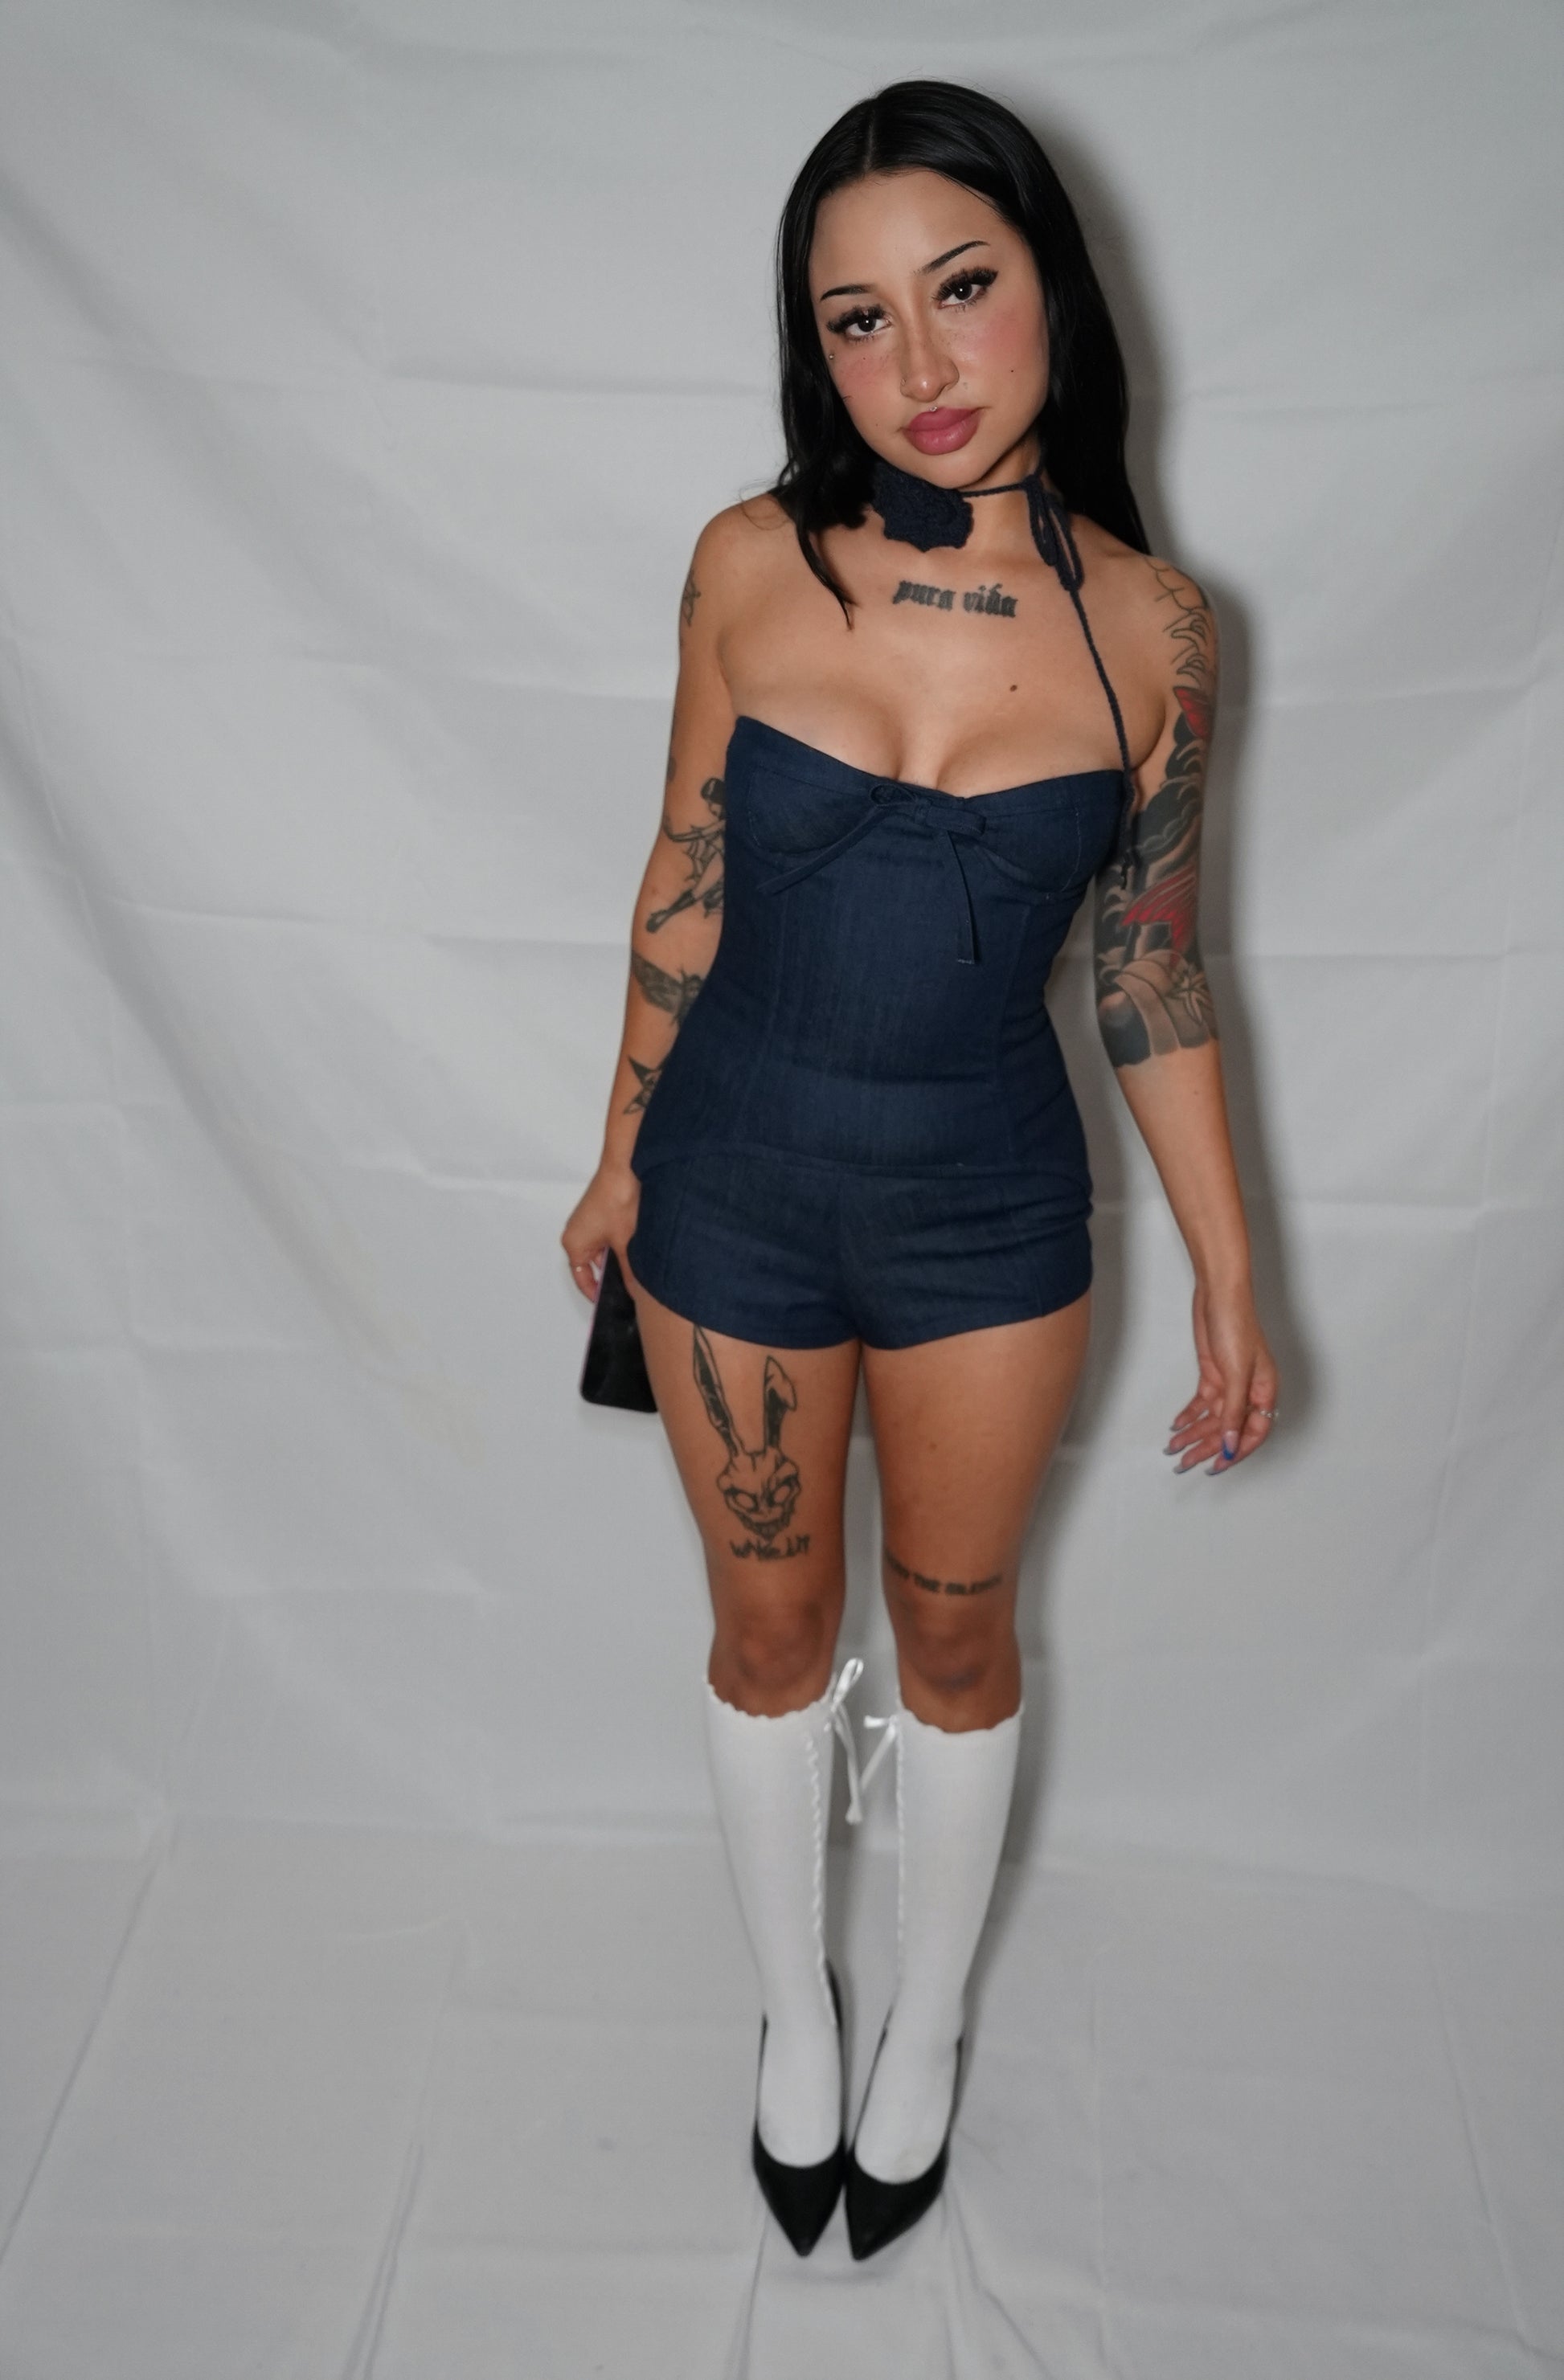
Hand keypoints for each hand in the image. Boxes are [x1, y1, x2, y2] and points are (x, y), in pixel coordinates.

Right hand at [560, 1162, 640, 1302]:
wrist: (625, 1168)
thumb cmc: (617, 1200)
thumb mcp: (627, 1244)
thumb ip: (630, 1272)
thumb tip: (636, 1292)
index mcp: (573, 1244)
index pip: (581, 1278)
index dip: (596, 1293)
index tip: (610, 1302)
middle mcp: (576, 1234)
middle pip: (592, 1265)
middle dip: (611, 1275)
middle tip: (630, 1287)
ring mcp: (587, 1222)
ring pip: (603, 1250)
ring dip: (618, 1257)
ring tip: (636, 1265)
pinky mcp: (599, 1213)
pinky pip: (607, 1237)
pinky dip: (620, 1243)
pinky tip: (638, 1247)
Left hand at [1164, 1280, 1278, 1474]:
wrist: (1219, 1296)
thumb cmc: (1237, 1327)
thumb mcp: (1237, 1374)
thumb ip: (1233, 1412)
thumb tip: (1230, 1445)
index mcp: (1264, 1392)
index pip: (1253, 1432)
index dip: (1236, 1451)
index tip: (1216, 1466)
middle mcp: (1248, 1391)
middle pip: (1228, 1428)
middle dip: (1206, 1447)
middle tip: (1184, 1463)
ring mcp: (1229, 1383)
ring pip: (1211, 1418)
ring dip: (1193, 1433)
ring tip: (1173, 1449)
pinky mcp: (1212, 1374)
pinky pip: (1201, 1403)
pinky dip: (1189, 1415)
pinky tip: (1177, 1426)